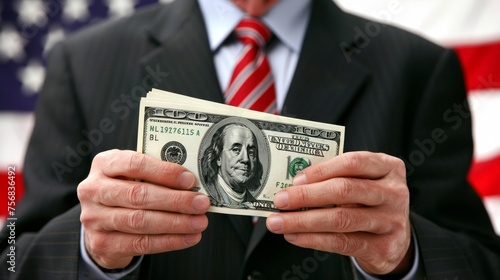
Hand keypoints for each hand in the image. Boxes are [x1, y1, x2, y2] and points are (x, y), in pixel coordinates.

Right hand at [77, 150, 210, 268]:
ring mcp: (94, 218)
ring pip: (140, 221)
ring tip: (199, 222)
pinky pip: (140, 244)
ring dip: (175, 223)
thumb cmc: (124, 189)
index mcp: (104, 163)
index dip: (164, 172)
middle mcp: (93, 189)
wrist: (98, 220)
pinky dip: (169, 241)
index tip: (190, 180)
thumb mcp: (132, 174)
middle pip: (138, 195)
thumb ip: (156, 174)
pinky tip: (188, 237)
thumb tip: (192, 185)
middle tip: (200, 203)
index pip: (135, 164)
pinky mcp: (101, 243)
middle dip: (175, 200)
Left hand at [266, 152, 412, 275]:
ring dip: (303, 221)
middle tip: (281, 200)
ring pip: (340, 219)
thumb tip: (293, 185)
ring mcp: (391, 221)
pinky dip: (313, 239)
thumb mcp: (362, 183)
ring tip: (279, 222)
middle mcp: (394, 192)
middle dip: (307, 196)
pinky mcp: (384, 247)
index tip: (295, 179)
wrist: (395, 239)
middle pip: (345, 190)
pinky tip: (295, 236)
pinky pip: (342, 242)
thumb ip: (335, 179)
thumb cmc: (369, 203)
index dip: (321, 170)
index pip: (353, 162)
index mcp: (388, 167)